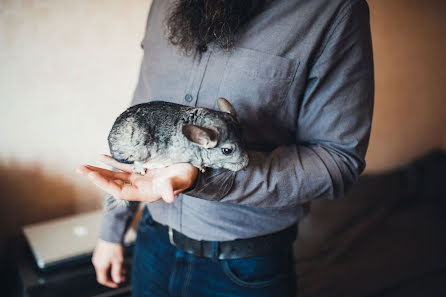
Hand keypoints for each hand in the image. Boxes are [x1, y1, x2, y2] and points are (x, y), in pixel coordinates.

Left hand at [76, 155, 197, 202]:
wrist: (194, 170)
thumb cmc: (188, 176)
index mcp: (146, 192)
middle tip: (80, 169)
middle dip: (97, 177)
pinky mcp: (142, 169)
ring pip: (115, 176)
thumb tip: (168, 198)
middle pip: (113, 184)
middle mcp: (140, 186)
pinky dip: (112, 162)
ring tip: (84, 166)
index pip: (120, 191)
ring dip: (100, 171)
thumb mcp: (181, 180)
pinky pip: (123, 166)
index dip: (105, 184)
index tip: (92, 176)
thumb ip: (172, 187)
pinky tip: (101, 156)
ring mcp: (140, 178)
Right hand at [92, 239, 124, 287]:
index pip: (103, 279)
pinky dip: (111, 263)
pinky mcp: (100, 251)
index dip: (110, 283)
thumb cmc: (114, 245)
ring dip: (114, 269)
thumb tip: (117, 280)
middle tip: (122, 276)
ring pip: (105, 267)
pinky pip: (104, 261)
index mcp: (100, 266)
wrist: (111, 232)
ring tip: (123, 268)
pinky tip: (118, 260)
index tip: (117, 283)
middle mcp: (97, 261)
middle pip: (104, 273)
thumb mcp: (118, 261)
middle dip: (113, 276)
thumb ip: (117, 272)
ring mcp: (98, 256)